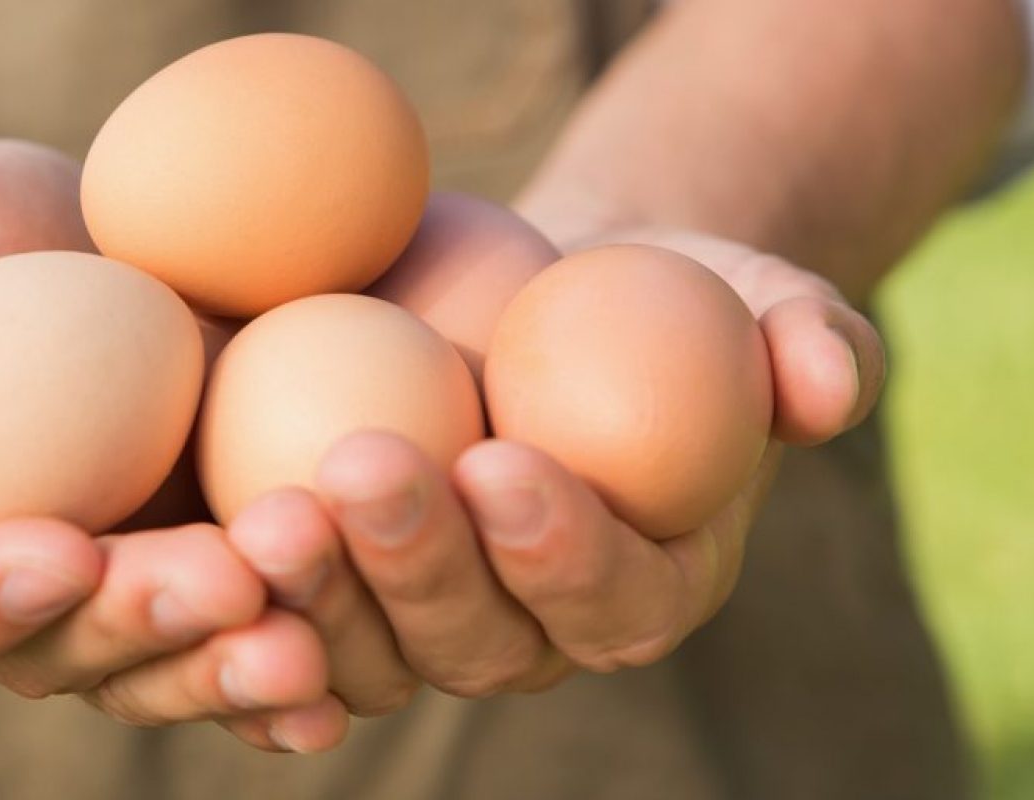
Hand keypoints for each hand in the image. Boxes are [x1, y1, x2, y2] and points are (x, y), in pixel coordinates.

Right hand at [0, 141, 345, 751]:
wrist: (80, 252)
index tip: (61, 550)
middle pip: (43, 652)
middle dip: (134, 631)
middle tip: (224, 584)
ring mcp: (91, 605)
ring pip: (146, 673)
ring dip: (222, 669)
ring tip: (303, 645)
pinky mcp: (180, 594)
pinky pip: (222, 653)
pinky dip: (277, 682)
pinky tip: (337, 682)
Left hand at [224, 227, 884, 712]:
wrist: (540, 296)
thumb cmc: (659, 295)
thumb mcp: (751, 294)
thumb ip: (810, 339)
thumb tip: (829, 383)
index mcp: (643, 586)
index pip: (612, 597)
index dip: (562, 548)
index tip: (505, 462)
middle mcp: (532, 635)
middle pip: (477, 641)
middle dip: (418, 566)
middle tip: (361, 468)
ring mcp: (427, 629)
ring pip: (372, 653)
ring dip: (318, 594)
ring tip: (267, 509)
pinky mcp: (344, 599)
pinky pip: (294, 637)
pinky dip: (252, 623)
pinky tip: (204, 563)